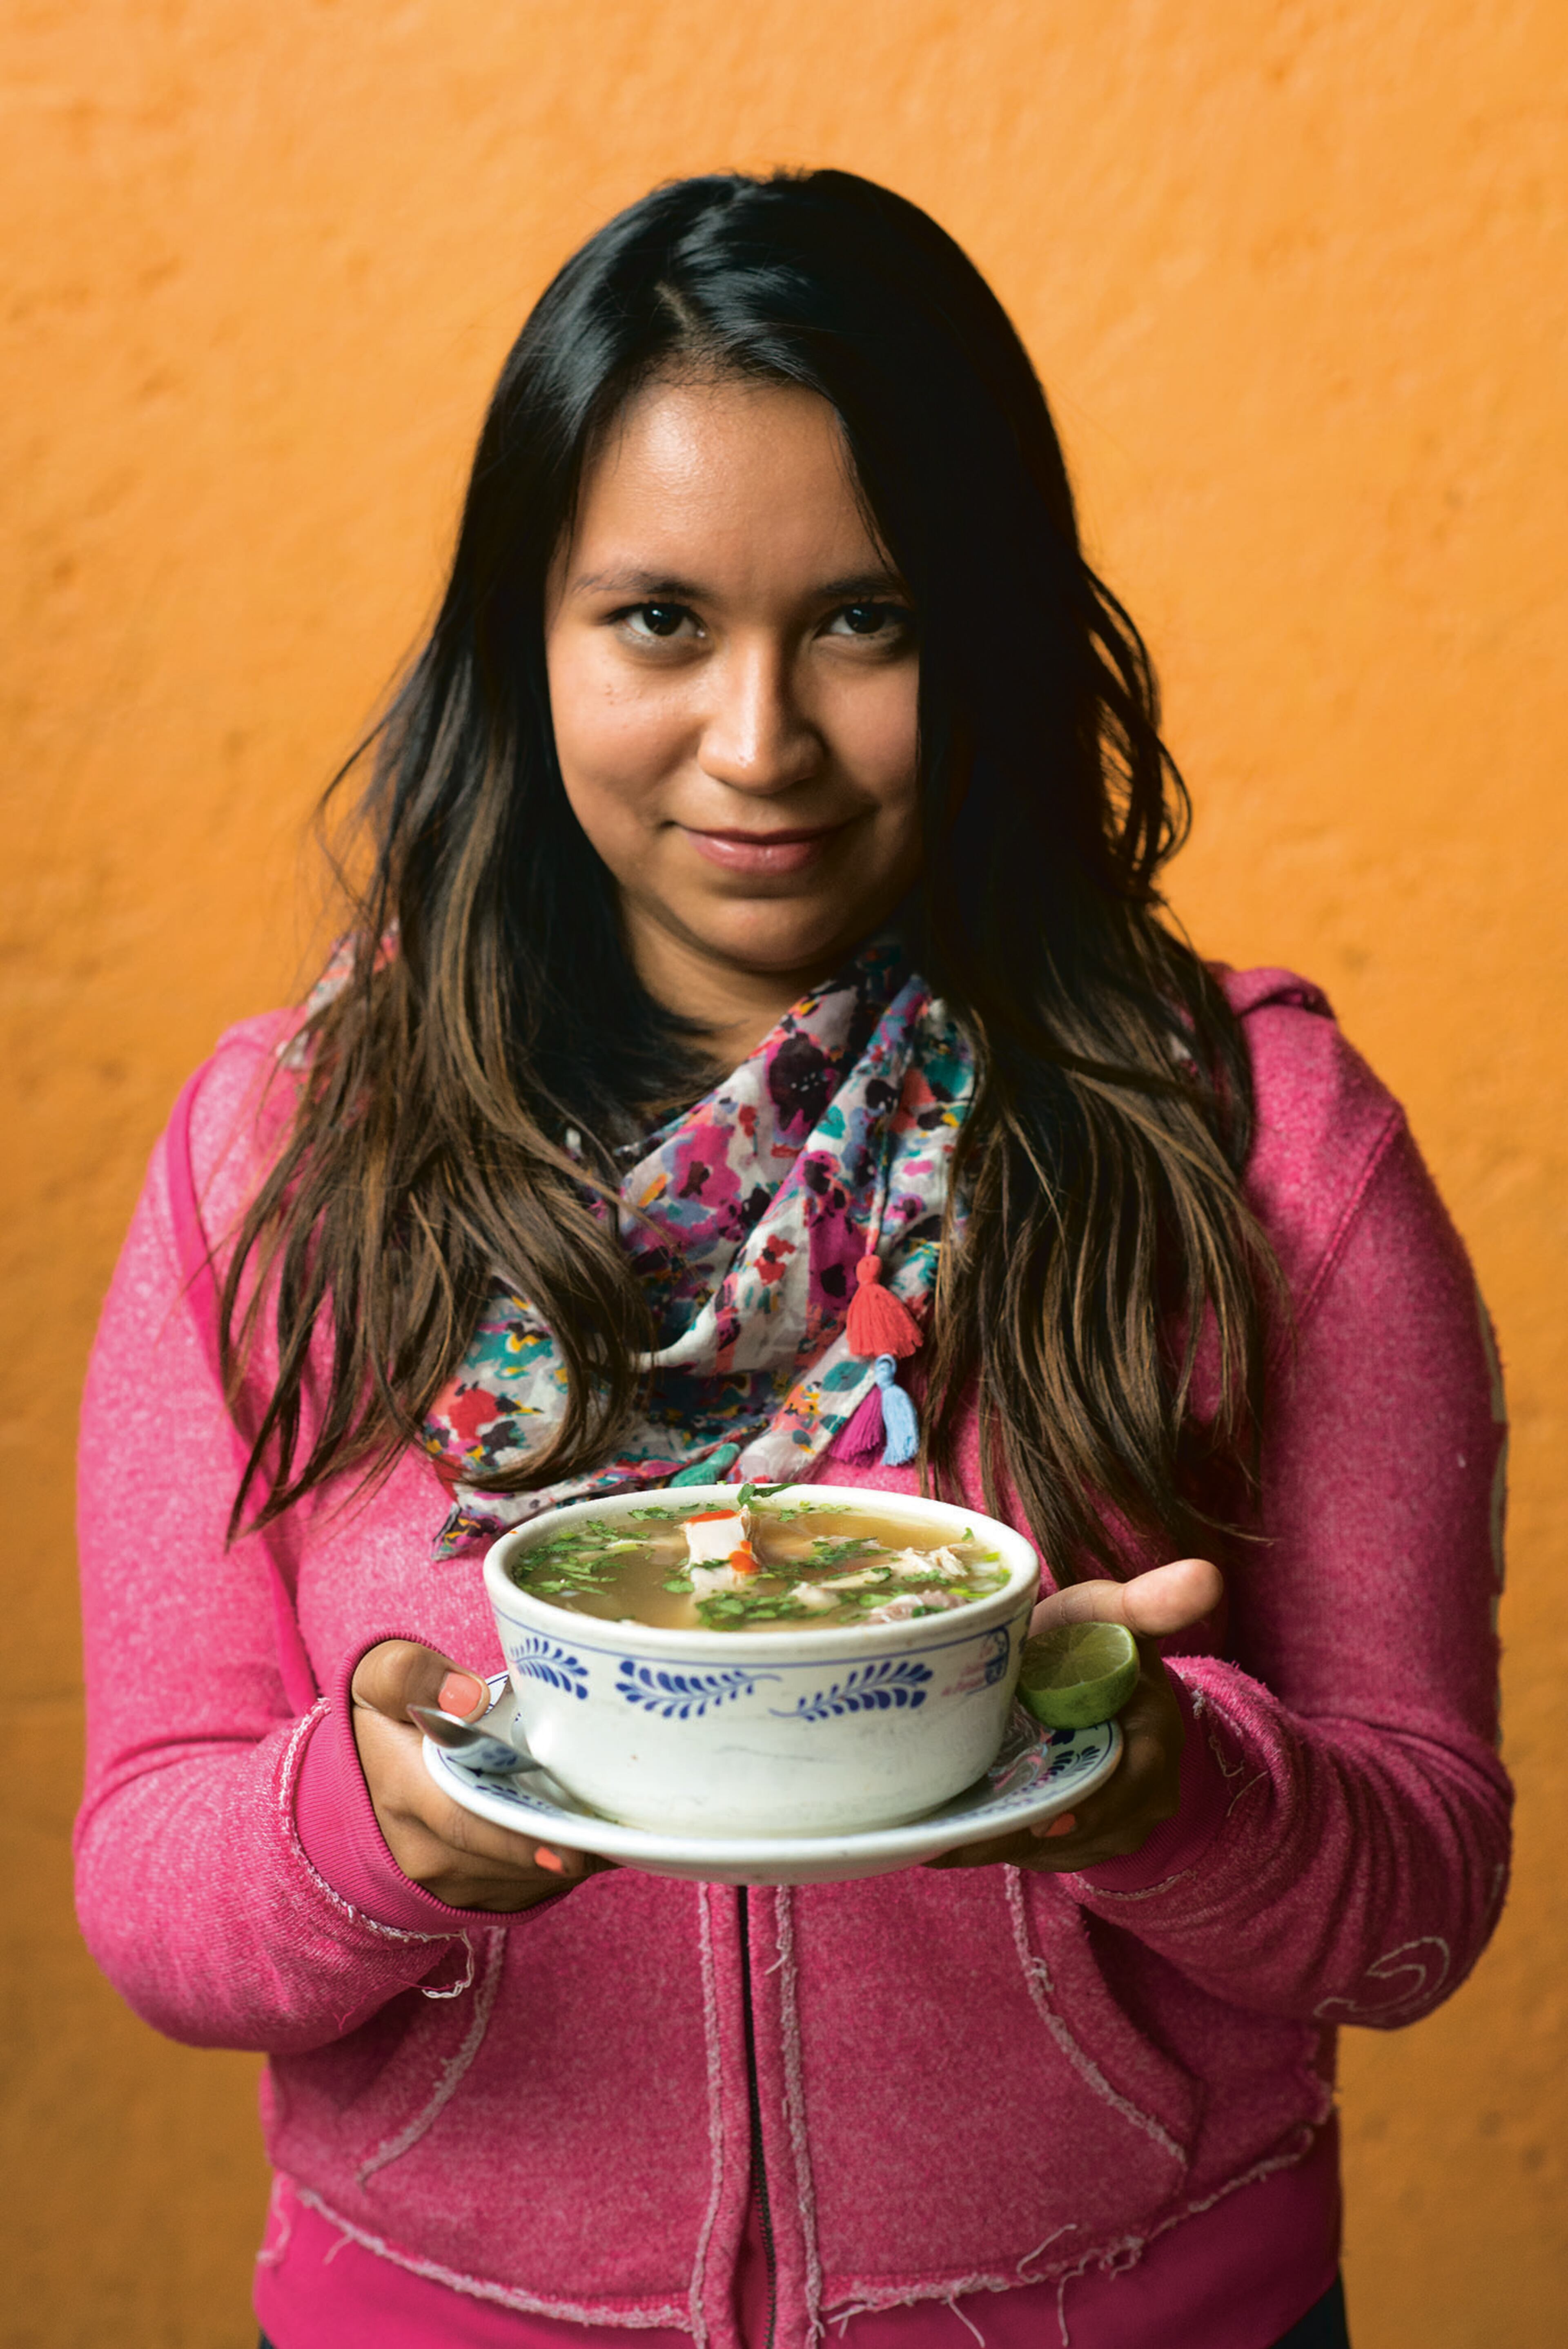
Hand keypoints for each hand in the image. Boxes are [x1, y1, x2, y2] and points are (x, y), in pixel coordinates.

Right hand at [350, 1640, 608, 1911]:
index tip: (575, 1847)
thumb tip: (468, 1699)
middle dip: (568, 1845)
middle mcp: (422, 1851)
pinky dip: (560, 1868)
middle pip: (508, 1859)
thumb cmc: (385, 1714)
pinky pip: (526, 1892)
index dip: (523, 1840)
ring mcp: (445, 1881)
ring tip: (608, 1820)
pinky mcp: (468, 1894)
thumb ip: (413, 1675)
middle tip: (619, 1825)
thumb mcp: (383, 1675)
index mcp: (404, 1791)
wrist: (360, 1769)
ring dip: (570, 1856)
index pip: (466, 1825)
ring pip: (524, 1881)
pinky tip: (583, 1833)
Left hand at [926, 1557, 1221, 1876]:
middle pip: (1080, 1830)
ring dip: (993, 1845)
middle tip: (954, 1843)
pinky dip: (984, 1843)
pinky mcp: (1064, 1838)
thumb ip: (1149, 1602)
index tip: (1044, 1823)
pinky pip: (1026, 1849)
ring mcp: (1100, 1825)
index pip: (1133, 1786)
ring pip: (1046, 1848)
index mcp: (1154, 1743)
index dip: (1093, 1809)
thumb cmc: (1095, 1636)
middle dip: (1019, 1837)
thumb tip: (1208, 1574)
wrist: (1078, 1669)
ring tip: (931, 1843)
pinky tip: (934, 1839)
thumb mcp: (1115, 1614)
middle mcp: (1135, 1798)